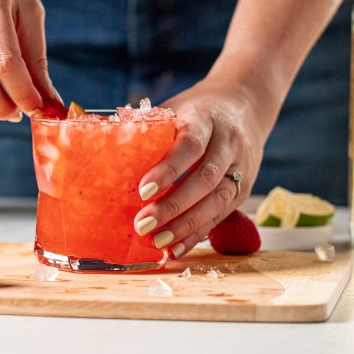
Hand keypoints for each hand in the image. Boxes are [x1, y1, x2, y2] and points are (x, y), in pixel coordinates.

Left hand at [134, 75, 268, 258]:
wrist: (245, 104)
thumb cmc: (199, 109)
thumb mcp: (177, 107)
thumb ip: (151, 128)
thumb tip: (107, 149)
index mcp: (206, 118)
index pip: (190, 145)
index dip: (168, 169)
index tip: (143, 190)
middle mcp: (228, 143)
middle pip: (204, 179)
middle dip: (173, 206)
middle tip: (143, 224)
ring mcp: (241, 167)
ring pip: (217, 201)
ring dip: (186, 226)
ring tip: (157, 241)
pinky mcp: (244, 188)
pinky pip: (222, 215)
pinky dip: (198, 234)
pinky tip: (176, 248)